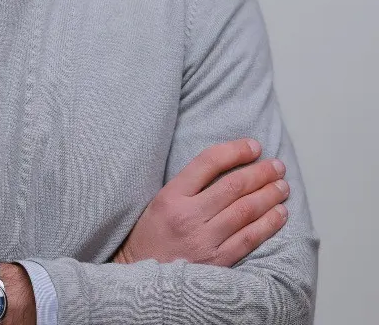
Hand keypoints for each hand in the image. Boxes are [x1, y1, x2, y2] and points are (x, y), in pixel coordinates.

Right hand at [112, 138, 289, 266]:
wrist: (143, 278)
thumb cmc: (151, 235)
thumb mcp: (159, 201)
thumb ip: (188, 185)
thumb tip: (226, 167)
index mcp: (171, 195)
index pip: (207, 163)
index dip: (235, 151)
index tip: (253, 146)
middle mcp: (188, 215)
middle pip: (232, 186)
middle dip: (260, 172)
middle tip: (277, 165)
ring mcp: (204, 240)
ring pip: (245, 211)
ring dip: (268, 195)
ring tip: (282, 186)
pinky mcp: (217, 262)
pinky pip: (249, 239)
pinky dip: (268, 224)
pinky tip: (280, 213)